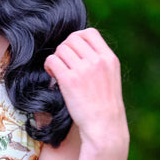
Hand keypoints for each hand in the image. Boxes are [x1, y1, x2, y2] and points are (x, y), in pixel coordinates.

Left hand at [44, 28, 128, 153]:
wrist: (104, 126)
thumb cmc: (105, 106)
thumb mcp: (110, 77)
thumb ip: (99, 61)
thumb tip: (78, 49)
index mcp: (109, 58)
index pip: (89, 33)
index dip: (77, 38)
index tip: (73, 51)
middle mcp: (97, 61)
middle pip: (72, 39)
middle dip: (64, 48)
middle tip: (63, 63)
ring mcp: (84, 69)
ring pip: (61, 49)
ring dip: (56, 58)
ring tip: (58, 71)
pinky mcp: (69, 80)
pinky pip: (52, 61)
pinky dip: (49, 66)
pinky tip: (53, 75)